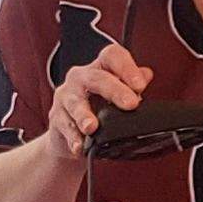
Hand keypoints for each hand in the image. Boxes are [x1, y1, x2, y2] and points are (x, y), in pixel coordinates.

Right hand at [43, 42, 153, 160]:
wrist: (72, 134)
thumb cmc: (97, 109)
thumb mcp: (116, 95)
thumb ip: (131, 85)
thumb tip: (146, 74)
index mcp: (99, 68)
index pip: (112, 56)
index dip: (127, 67)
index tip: (141, 85)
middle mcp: (80, 79)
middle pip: (97, 78)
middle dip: (115, 90)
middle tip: (131, 104)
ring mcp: (66, 97)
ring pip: (75, 103)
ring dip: (84, 115)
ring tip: (92, 127)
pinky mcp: (56, 118)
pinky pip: (64, 126)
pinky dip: (72, 138)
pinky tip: (79, 145)